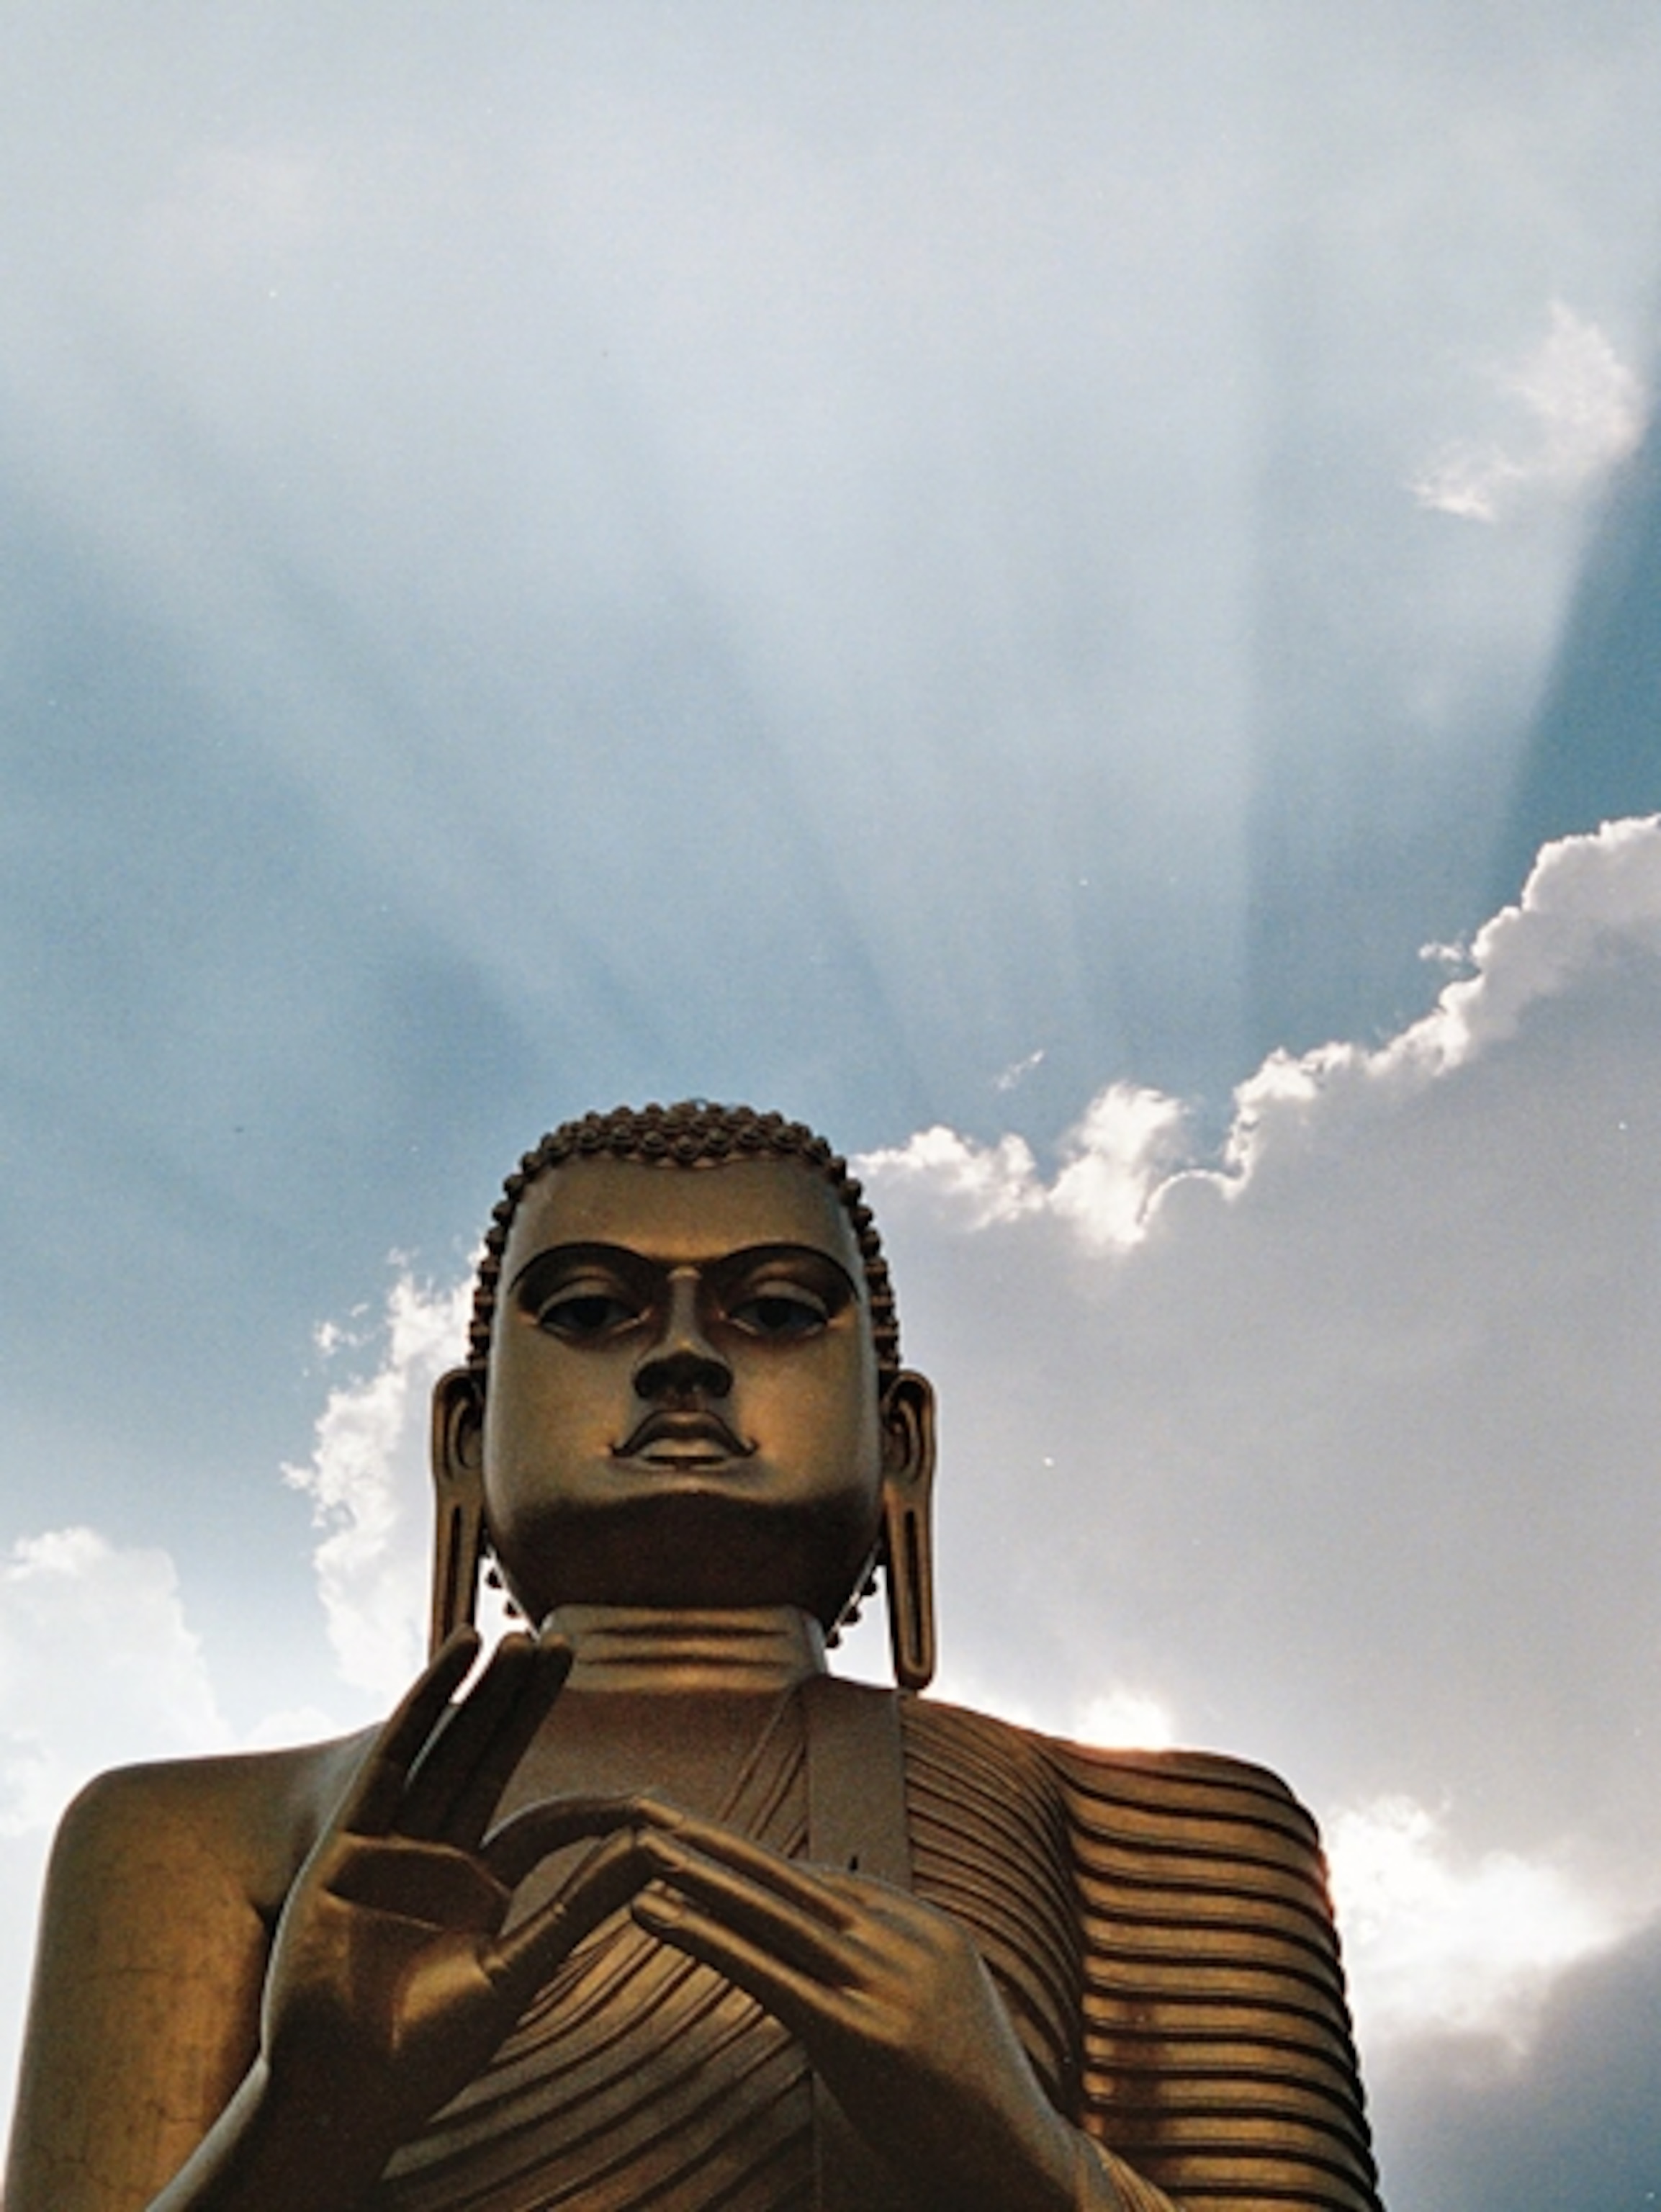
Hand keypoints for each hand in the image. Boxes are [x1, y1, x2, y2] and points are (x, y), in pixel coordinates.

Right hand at [258, 1631, 654, 2172]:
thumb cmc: (425, 2054)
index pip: (544, 1823)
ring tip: (516, 1635)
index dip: (591, 1804)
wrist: (342, 2093)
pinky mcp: (349, 1841)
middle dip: (525, 1704)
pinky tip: (455, 1656)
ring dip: (481, 1691)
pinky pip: (394, 1759)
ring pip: (449, 1749)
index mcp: (479, 1892)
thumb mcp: (516, 1972)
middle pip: (492, 1761)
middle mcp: (437, 1859)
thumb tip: (651, 1849)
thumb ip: (579, 1906)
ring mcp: (393, 1846)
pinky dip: (425, 1703)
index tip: (644, 1799)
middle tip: (563, 1642)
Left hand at [629, 1810, 1079, 2211]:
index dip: (753, 1857)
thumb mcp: (940, 2006)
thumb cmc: (971, 2099)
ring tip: (644, 1850)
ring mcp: (884, 1984)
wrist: (1022, 2160)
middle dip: (716, 1842)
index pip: (822, 1878)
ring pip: (773, 1913)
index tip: (696, 1833)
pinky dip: (708, 1937)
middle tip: (652, 1809)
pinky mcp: (859, 2035)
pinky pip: (768, 1973)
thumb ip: (891, 1964)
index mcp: (925, 1927)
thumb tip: (831, 1942)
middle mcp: (904, 1941)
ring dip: (701, 1877)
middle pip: (790, 1877)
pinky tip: (662, 1916)